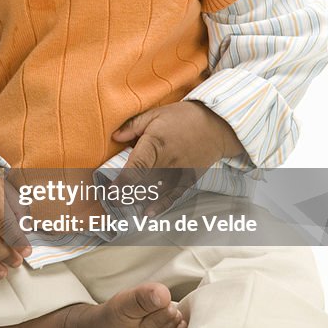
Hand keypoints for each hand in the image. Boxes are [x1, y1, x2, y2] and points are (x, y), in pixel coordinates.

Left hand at [111, 101, 243, 213]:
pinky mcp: (188, 179)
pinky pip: (173, 195)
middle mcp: (167, 161)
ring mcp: (179, 172)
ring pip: (156, 191)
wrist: (216, 125)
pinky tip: (148, 213)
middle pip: (143, 182)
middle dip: (126, 193)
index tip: (111, 191)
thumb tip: (114, 137)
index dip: (123, 180)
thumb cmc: (182, 117)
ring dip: (140, 201)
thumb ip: (133, 126)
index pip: (137, 165)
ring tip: (124, 207)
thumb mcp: (155, 114)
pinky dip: (161, 205)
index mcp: (156, 143)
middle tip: (111, 202)